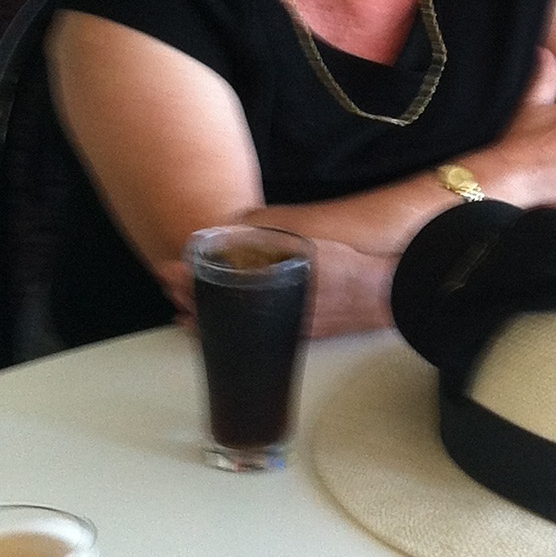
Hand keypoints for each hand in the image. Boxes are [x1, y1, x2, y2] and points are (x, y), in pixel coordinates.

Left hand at [156, 232, 393, 337]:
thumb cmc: (350, 267)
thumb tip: (242, 221)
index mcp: (271, 286)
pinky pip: (253, 335)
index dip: (189, 277)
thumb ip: (276, 231)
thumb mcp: (310, 242)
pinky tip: (221, 328)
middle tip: (169, 285)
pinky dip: (231, 330)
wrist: (385, 293)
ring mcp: (283, 326)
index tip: (169, 269)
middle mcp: (272, 311)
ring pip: (232, 325)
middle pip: (218, 306)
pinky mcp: (297, 335)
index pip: (217, 283)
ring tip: (182, 313)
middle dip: (191, 296)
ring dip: (206, 316)